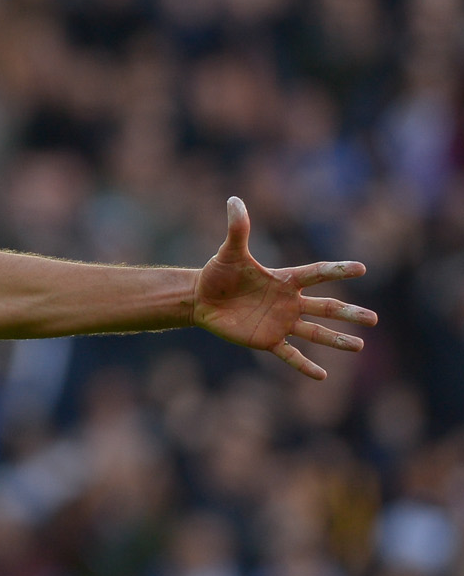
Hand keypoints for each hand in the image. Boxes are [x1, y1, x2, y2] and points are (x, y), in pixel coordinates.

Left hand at [194, 197, 376, 379]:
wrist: (202, 298)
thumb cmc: (219, 273)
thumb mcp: (229, 251)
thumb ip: (238, 229)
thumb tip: (234, 199)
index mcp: (285, 280)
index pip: (317, 274)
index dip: (337, 270)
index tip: (361, 268)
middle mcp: (289, 302)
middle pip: (325, 308)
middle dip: (349, 314)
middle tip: (373, 319)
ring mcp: (281, 322)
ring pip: (315, 333)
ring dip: (336, 340)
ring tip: (359, 346)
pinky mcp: (266, 340)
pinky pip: (290, 355)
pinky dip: (304, 365)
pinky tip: (322, 376)